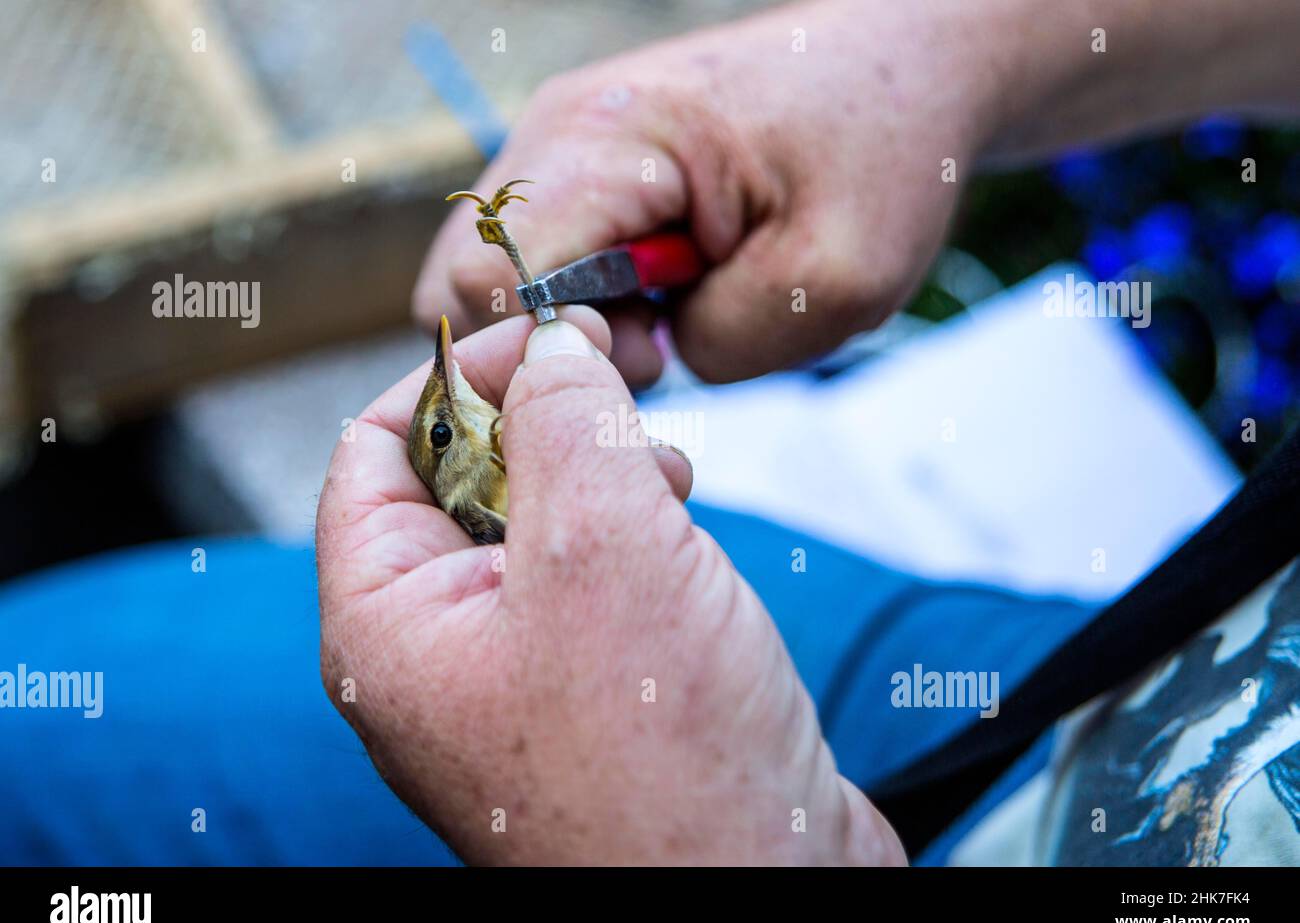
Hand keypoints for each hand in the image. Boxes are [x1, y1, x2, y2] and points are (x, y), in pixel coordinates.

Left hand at [316, 306, 903, 864]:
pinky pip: (589, 585)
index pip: (372, 452)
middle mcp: (438, 660)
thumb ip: (566, 419)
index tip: (537, 333)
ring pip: (534, 531)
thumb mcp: (604, 544)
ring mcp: (515, 683)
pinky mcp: (591, 698)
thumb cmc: (669, 769)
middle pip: (455, 484)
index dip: (449, 375)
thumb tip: (550, 343)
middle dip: (537, 424)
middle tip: (612, 398)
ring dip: (594, 477)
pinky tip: (684, 537)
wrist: (763, 899)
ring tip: (667, 477)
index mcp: (389, 629)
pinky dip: (631, 537)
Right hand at [414, 0, 1004, 384]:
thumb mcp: (836, 276)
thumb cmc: (877, 155)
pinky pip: (541, 266)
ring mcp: (561, 152)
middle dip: (548, 346)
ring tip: (674, 310)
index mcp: (608, 140)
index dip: (549, 349)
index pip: (491, 277)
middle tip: (659, 340)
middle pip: (465, 282)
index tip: (651, 348)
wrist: (898, 73)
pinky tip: (671, 291)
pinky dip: (593, 304)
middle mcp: (558, 135)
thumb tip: (654, 355)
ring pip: (497, 281)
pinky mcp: (581, 177)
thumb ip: (724, 343)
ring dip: (576, 326)